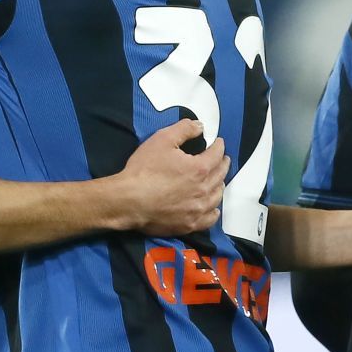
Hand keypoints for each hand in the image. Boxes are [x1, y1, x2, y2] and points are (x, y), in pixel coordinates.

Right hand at [112, 119, 226, 234]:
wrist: (128, 201)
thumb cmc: (144, 170)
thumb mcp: (161, 140)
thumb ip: (183, 130)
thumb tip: (200, 126)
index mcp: (199, 168)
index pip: (216, 155)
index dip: (219, 146)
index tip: (218, 143)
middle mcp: (203, 190)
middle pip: (220, 175)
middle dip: (223, 164)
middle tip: (223, 159)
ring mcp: (197, 209)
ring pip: (217, 196)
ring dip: (220, 186)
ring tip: (218, 180)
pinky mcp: (189, 224)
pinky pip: (209, 219)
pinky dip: (214, 211)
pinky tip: (213, 208)